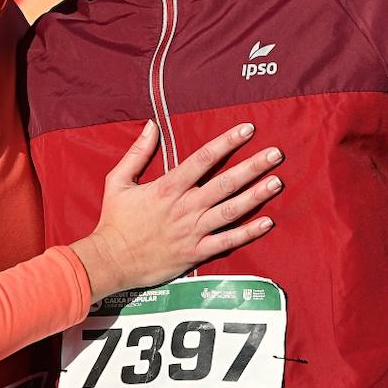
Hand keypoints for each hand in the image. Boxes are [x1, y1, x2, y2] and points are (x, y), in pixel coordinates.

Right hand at [71, 121, 281, 301]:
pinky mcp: (195, 253)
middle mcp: (185, 207)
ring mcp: (192, 231)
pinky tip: (267, 223)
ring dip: (256, 196)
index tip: (247, 129)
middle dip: (252, 166)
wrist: (111, 261)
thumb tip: (151, 126)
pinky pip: (226, 241)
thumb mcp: (118, 181)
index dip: (227, 142)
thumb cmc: (115, 221)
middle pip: (225, 182)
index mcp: (167, 187)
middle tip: (276, 153)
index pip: (203, 158)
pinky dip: (248, 233)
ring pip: (231, 210)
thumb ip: (137, 153)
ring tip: (277, 182)